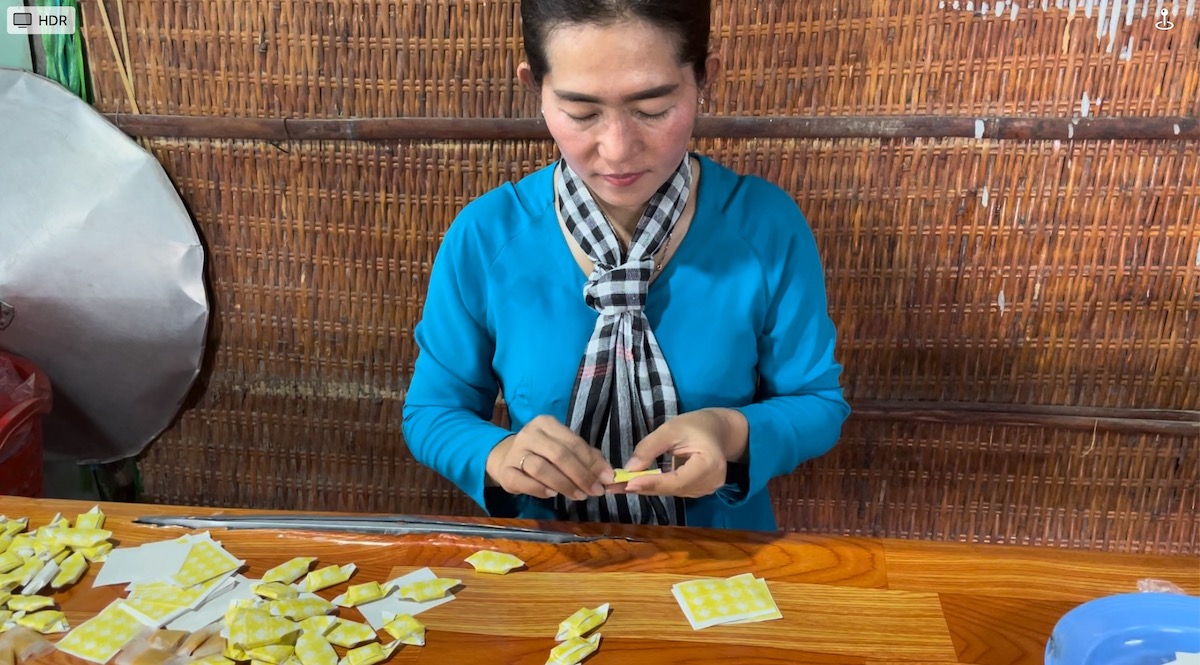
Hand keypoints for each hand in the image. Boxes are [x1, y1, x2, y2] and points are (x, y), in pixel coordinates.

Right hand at [485, 415, 613, 500]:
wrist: (507, 458)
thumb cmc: (542, 453)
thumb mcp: (563, 447)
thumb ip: (585, 457)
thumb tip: (607, 473)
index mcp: (546, 423)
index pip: (574, 442)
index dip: (592, 462)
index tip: (606, 478)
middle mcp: (529, 434)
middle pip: (560, 455)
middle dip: (581, 476)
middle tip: (595, 491)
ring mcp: (515, 452)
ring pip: (542, 469)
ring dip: (564, 485)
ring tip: (578, 495)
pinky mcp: (506, 472)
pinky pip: (525, 482)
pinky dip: (541, 490)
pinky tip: (552, 494)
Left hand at [617, 409, 747, 497]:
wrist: (718, 430)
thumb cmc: (696, 425)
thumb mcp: (671, 429)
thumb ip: (650, 448)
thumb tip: (629, 469)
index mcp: (709, 465)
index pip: (677, 480)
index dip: (652, 483)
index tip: (627, 483)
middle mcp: (711, 483)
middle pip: (672, 489)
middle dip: (642, 487)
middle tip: (612, 487)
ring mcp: (706, 490)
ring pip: (670, 492)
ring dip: (645, 488)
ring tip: (618, 485)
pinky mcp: (699, 491)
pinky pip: (673, 490)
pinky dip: (655, 486)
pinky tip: (635, 483)